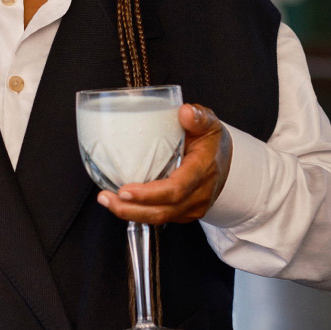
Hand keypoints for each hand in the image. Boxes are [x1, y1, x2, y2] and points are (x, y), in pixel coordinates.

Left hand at [97, 104, 231, 225]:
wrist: (223, 161)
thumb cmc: (210, 141)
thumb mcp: (208, 124)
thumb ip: (198, 117)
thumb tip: (185, 111)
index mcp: (202, 170)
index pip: (176, 189)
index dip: (150, 194)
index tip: (125, 190)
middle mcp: (199, 193)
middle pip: (164, 210)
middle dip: (132, 209)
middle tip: (106, 198)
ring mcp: (192, 207)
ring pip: (160, 218)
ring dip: (130, 213)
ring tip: (106, 201)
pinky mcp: (183, 213)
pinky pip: (160, 217)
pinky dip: (138, 213)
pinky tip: (119, 203)